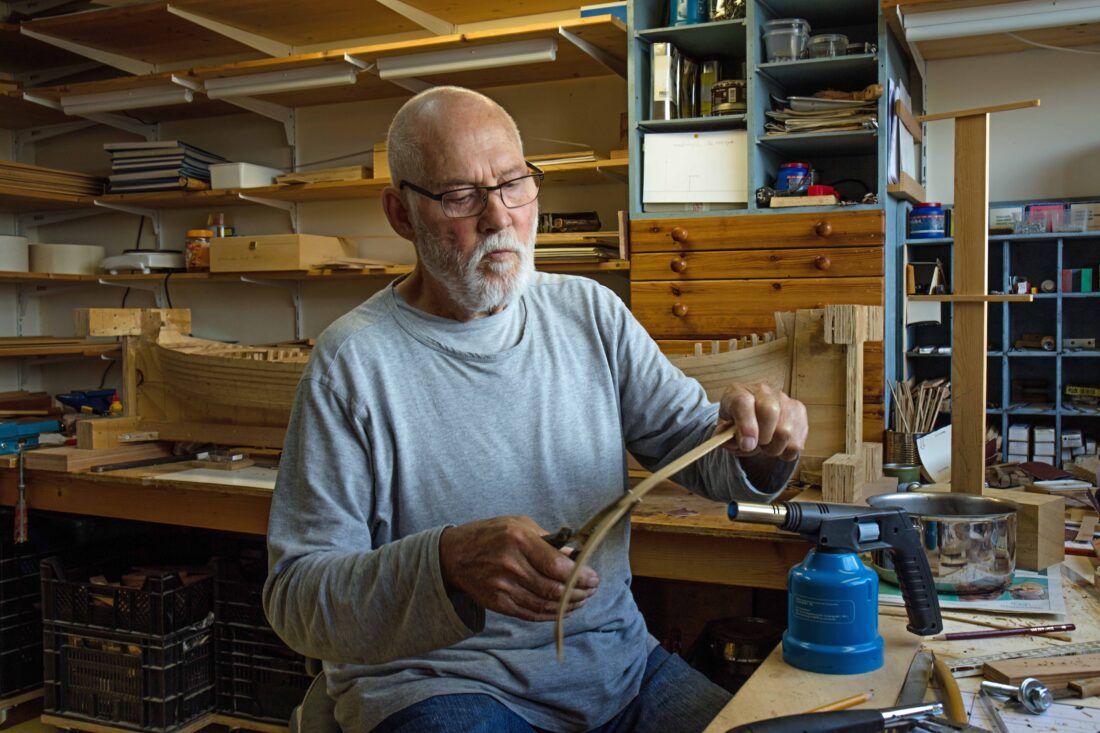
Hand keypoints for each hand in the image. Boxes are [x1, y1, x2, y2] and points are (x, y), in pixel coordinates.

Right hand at [439, 516, 599, 621]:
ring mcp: (503, 587)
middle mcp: (511, 565)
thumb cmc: (491, 534)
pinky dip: (551, 614)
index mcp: (519, 540)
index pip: (557, 566)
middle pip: (554, 589)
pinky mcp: (498, 603)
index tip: (594, 578)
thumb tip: (575, 557)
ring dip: (569, 606)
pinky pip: (531, 614)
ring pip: (545, 605)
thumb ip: (548, 541)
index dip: (581, 576)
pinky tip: (563, 610)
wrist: (454, 555)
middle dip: (580, 592)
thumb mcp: (519, 524)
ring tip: (582, 600)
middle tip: (592, 590)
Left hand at [719, 383, 807, 461]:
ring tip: (765, 445)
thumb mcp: (723, 430)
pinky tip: (777, 445)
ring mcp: (784, 399)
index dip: (746, 425)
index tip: (747, 445)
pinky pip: (797, 442)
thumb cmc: (736, 424)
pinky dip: (785, 452)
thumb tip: (740, 443)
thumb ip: (725, 438)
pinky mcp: (799, 411)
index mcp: (738, 392)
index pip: (743, 402)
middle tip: (755, 445)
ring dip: (773, 448)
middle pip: (770, 412)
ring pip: (785, 432)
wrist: (753, 419)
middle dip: (762, 437)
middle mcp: (763, 391)